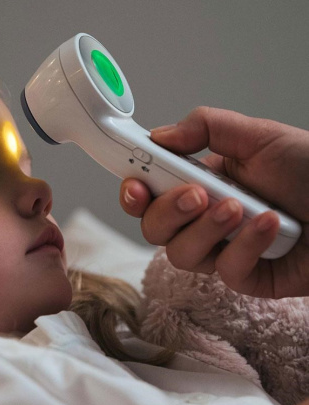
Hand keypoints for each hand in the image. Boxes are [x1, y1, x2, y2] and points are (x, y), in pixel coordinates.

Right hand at [120, 107, 308, 297]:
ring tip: (240, 209)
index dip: (134, 193)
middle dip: (168, 212)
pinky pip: (225, 271)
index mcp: (198, 183)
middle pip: (154, 229)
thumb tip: (159, 136)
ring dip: (206, 230)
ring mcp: (222, 250)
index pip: (149, 194)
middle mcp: (203, 220)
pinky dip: (246, 246)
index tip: (136, 184)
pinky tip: (271, 226)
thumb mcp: (259, 136)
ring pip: (180, 254)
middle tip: (197, 194)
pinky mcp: (245, 277)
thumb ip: (206, 127)